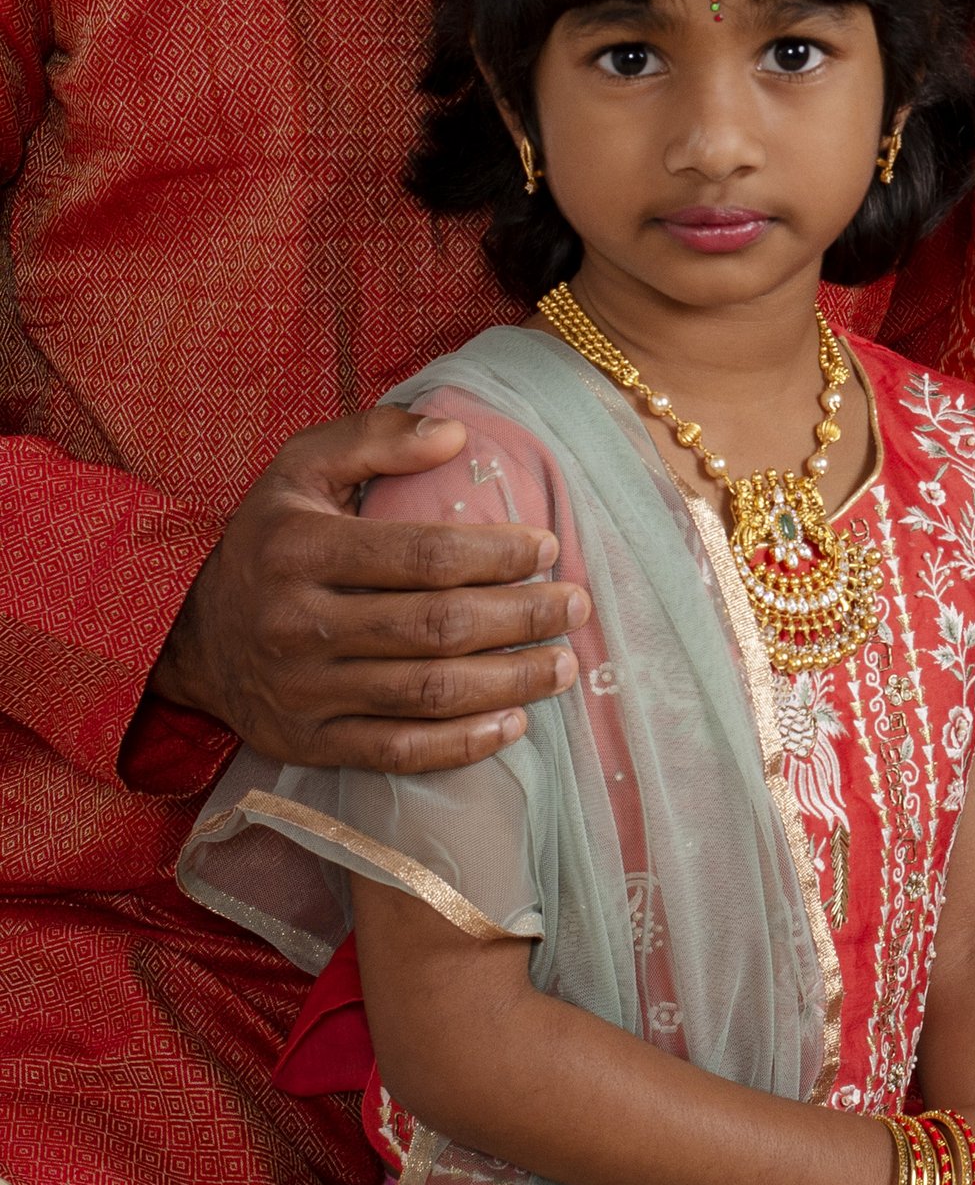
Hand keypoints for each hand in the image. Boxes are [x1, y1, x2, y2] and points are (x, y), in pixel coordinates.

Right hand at [153, 406, 587, 770]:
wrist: (189, 632)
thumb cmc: (268, 539)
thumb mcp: (301, 468)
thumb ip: (374, 438)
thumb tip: (456, 432)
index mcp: (301, 549)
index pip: (423, 556)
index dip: (498, 554)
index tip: (548, 547)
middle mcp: (299, 624)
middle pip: (437, 627)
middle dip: (522, 617)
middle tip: (575, 605)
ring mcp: (303, 692)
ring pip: (428, 693)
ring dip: (510, 682)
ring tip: (564, 664)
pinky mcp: (307, 744)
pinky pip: (399, 751)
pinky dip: (463, 744)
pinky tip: (514, 723)